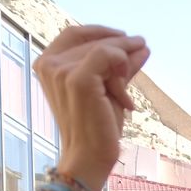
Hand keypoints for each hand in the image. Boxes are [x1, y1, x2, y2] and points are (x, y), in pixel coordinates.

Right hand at [33, 26, 148, 184]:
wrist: (89, 158)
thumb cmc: (97, 128)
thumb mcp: (109, 90)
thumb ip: (119, 67)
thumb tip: (141, 46)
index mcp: (47, 64)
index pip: (75, 33)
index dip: (101, 31)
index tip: (126, 37)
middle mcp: (49, 64)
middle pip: (92, 41)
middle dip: (121, 46)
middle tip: (143, 47)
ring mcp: (61, 71)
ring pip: (103, 49)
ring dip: (123, 63)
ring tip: (131, 83)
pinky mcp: (77, 80)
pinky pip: (106, 55)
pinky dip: (122, 63)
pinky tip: (126, 84)